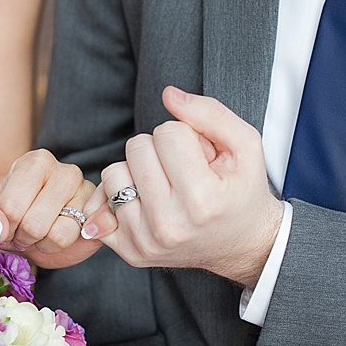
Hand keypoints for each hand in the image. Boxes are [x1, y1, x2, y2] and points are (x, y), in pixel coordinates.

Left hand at [0, 149, 103, 269]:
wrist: (34, 226)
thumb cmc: (11, 215)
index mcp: (36, 162)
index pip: (11, 206)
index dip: (4, 226)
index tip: (7, 222)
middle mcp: (66, 172)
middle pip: (34, 224)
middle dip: (23, 237)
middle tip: (24, 231)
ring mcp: (87, 193)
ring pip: (57, 235)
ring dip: (42, 243)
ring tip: (41, 232)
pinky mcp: (100, 215)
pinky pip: (76, 239)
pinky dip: (61, 246)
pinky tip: (58, 234)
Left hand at [80, 87, 284, 285]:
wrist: (241, 244)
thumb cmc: (242, 191)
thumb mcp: (246, 147)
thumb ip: (211, 113)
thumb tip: (168, 94)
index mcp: (201, 199)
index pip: (168, 132)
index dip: (186, 135)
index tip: (202, 157)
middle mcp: (169, 224)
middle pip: (137, 148)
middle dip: (160, 150)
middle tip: (184, 171)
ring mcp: (145, 241)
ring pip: (114, 173)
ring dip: (138, 171)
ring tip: (166, 186)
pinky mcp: (129, 251)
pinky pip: (99, 204)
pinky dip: (118, 195)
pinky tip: (144, 201)